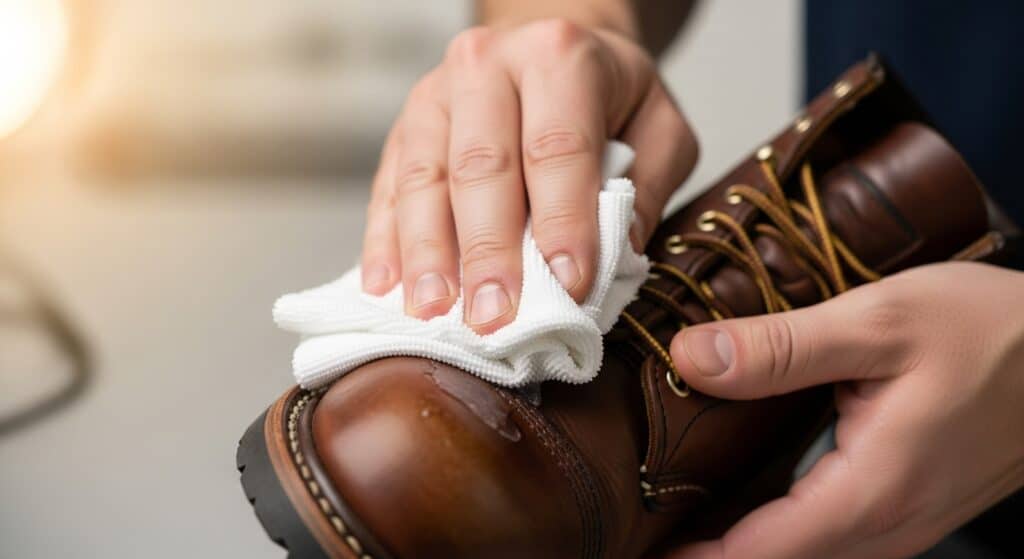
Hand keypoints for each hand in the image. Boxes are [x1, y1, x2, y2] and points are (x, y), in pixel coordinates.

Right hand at [361, 19, 697, 332]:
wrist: (549, 48)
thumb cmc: (611, 99)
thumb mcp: (660, 127)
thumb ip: (648, 187)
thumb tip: (615, 254)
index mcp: (559, 56)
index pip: (558, 147)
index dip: (563, 219)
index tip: (569, 285)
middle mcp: (487, 66)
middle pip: (481, 165)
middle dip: (488, 251)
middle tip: (494, 317)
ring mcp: (434, 97)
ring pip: (423, 179)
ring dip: (427, 254)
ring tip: (434, 312)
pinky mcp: (402, 129)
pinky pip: (387, 189)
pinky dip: (384, 243)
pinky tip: (387, 289)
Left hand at [665, 262, 1023, 558]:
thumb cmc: (992, 332)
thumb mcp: (879, 322)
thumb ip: (780, 348)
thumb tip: (690, 359)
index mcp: (871, 491)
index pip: (758, 553)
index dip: (691, 557)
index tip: (635, 545)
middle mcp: (887, 525)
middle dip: (707, 553)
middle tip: (642, 524)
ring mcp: (902, 523)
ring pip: (805, 554)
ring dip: (742, 544)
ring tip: (677, 514)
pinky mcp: (909, 506)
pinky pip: (831, 534)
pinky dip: (779, 526)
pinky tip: (746, 494)